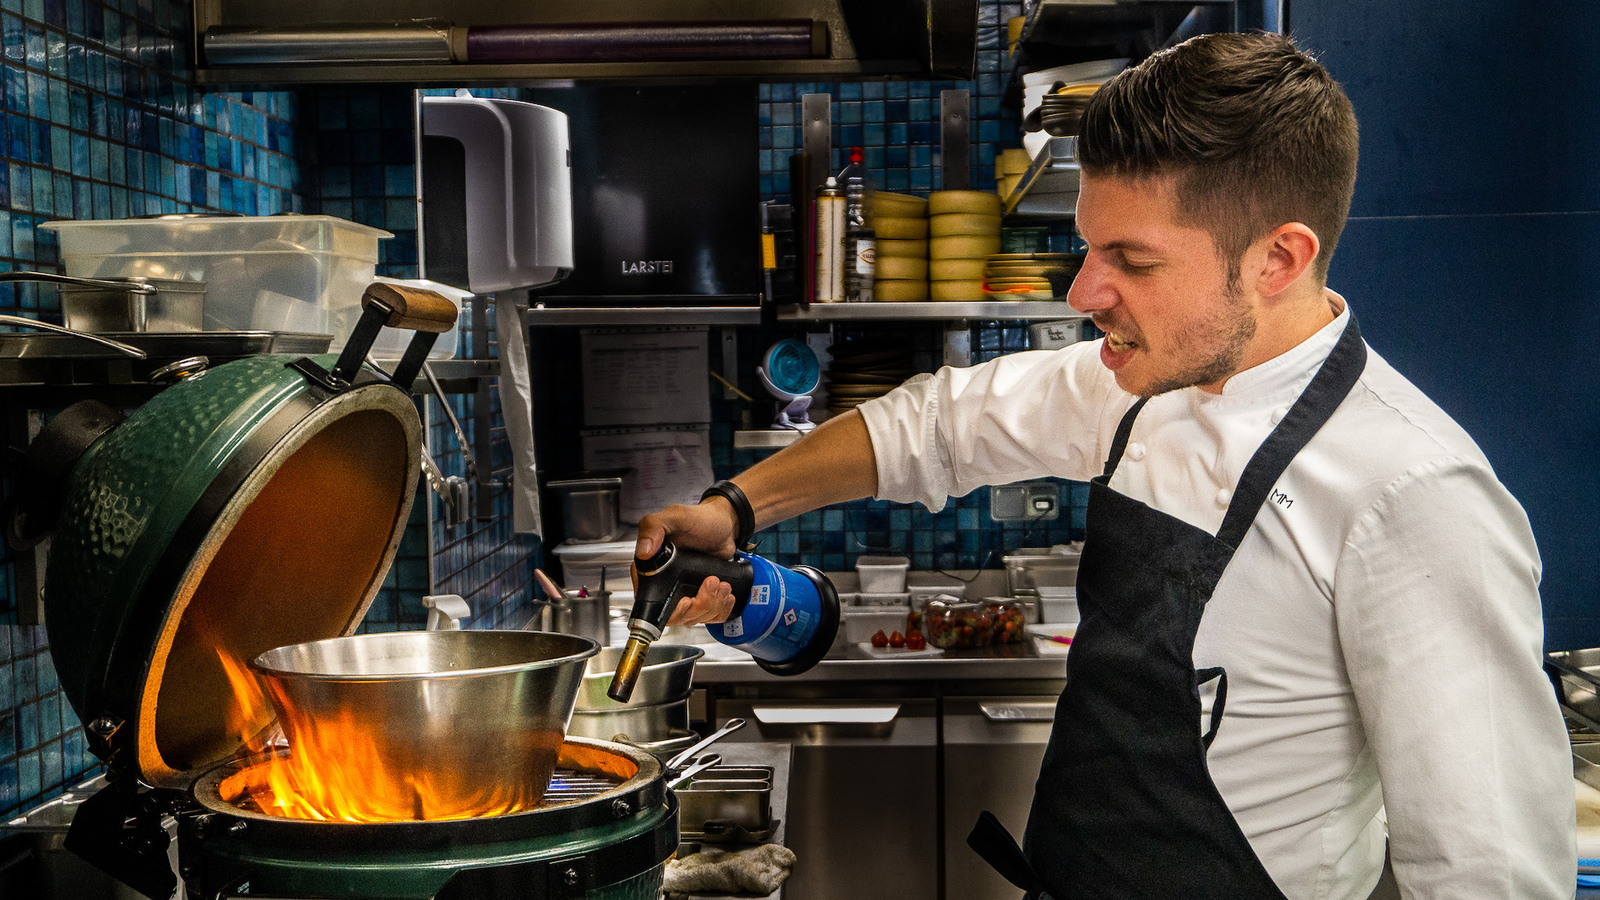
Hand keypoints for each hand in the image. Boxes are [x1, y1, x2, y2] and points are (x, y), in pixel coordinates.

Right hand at [635, 498, 741, 625]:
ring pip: (694, 617)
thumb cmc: (700, 519)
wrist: (725, 524)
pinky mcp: (701, 596)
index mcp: (652, 568)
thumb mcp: (675, 517)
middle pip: (676, 615)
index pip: (651, 602)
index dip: (670, 608)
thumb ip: (653, 527)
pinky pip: (709, 616)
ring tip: (721, 584)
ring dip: (712, 605)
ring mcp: (683, 591)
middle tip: (712, 583)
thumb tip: (643, 551)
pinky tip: (725, 594)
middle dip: (698, 606)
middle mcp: (665, 583)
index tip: (687, 600)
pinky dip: (721, 609)